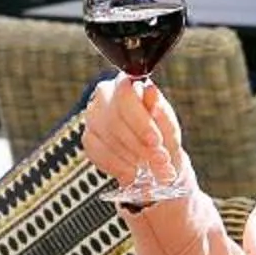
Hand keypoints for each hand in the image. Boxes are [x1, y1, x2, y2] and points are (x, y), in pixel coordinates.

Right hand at [83, 73, 186, 196]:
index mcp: (127, 83)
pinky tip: (132, 171)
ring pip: (106, 138)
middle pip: (113, 120)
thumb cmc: (161, 134)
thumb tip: (151, 92)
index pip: (125, 96)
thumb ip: (161, 112)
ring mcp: (92, 117)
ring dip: (132, 157)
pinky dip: (118, 166)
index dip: (140, 121)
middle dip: (139, 145)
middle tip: (160, 161)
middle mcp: (104, 95)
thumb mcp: (168, 125)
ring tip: (151, 167)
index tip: (156, 142)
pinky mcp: (87, 138)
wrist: (154, 156)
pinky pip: (97, 154)